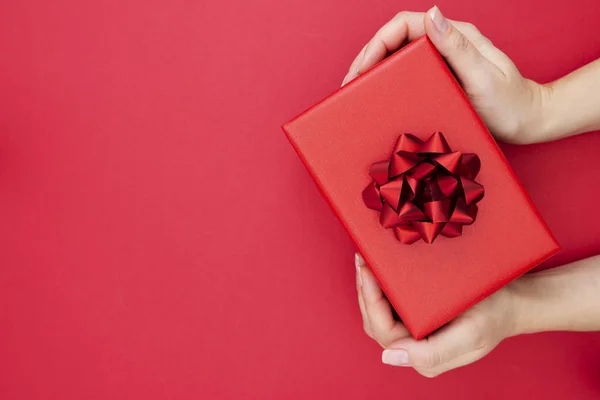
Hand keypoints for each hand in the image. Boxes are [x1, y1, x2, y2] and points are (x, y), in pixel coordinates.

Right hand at [341, 6, 550, 143]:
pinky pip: (406, 72)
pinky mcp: (439, 78)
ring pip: (398, 55)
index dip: (377, 43)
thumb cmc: (509, 103)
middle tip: (349, 84)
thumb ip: (458, 47)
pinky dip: (386, 81)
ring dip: (373, 69)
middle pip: (396, 39)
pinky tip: (377, 96)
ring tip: (356, 91)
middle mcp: (445, 44)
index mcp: (455, 36)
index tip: (362, 68)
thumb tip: (431, 15)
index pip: (405, 25)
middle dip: (368, 57)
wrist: (526, 121)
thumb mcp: (484, 76)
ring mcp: (441, 61)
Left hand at [355, 254, 516, 376]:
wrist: (513, 303)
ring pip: (379, 310)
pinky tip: (380, 265)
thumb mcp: (468, 337)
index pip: (382, 330)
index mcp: (421, 356)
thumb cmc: (494, 318)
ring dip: (370, 285)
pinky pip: (391, 301)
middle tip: (363, 258)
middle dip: (364, 289)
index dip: (369, 300)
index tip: (367, 270)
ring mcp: (413, 331)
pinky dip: (382, 284)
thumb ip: (430, 355)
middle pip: (374, 319)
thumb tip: (387, 357)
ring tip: (367, 258)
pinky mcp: (416, 316)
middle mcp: (412, 347)